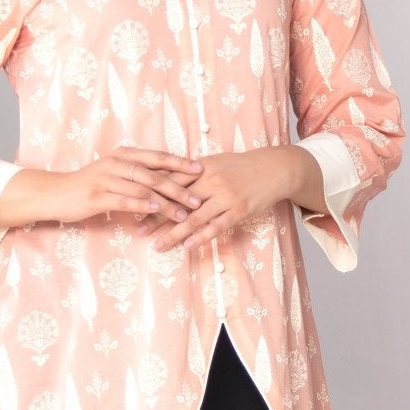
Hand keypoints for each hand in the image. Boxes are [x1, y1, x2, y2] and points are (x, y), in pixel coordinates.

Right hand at [38, 145, 205, 226]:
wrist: (56, 193)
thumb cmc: (90, 185)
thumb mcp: (114, 173)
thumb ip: (137, 173)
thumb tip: (167, 178)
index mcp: (124, 155)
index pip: (157, 157)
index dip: (180, 163)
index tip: (201, 169)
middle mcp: (117, 163)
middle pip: (155, 174)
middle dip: (179, 187)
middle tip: (197, 199)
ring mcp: (106, 179)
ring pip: (143, 188)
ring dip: (166, 202)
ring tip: (183, 213)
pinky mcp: (98, 195)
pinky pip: (125, 199)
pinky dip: (143, 205)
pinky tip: (157, 211)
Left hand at [147, 148, 299, 253]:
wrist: (275, 168)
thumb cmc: (242, 166)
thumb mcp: (215, 162)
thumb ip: (192, 172)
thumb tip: (165, 178)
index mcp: (201, 167)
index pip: (170, 181)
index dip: (151, 194)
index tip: (133, 204)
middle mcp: (211, 181)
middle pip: (177, 201)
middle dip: (156, 216)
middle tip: (138, 230)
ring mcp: (226, 196)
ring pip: (194, 218)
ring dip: (174, 233)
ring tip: (157, 246)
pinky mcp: (239, 210)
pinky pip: (216, 227)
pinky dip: (200, 237)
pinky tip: (187, 246)